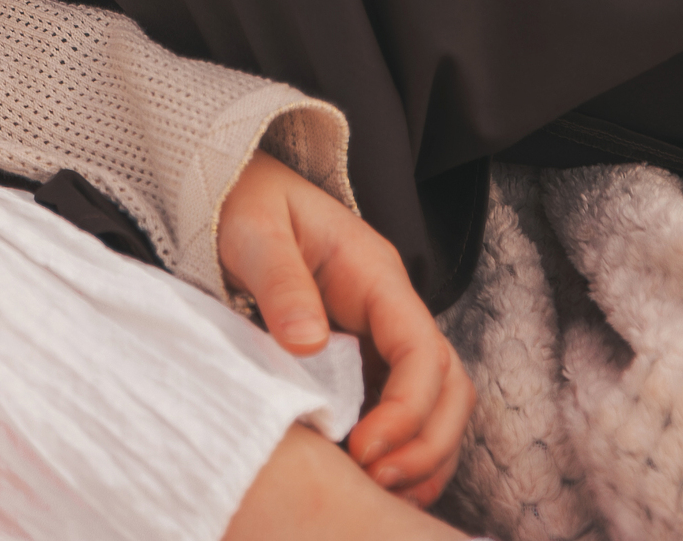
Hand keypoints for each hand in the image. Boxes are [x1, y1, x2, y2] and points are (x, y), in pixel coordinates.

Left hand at [215, 153, 472, 509]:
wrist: (233, 194)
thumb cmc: (244, 205)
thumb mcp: (254, 232)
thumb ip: (281, 281)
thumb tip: (308, 343)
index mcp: (375, 273)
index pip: (421, 349)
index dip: (407, 408)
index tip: (365, 447)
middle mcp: (391, 309)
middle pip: (449, 385)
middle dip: (427, 442)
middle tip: (375, 478)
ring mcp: (382, 337)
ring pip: (439, 405)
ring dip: (422, 455)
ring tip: (377, 489)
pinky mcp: (364, 361)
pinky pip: (406, 414)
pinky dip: (404, 452)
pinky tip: (373, 480)